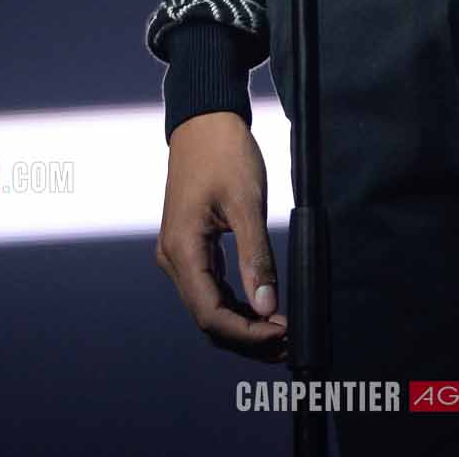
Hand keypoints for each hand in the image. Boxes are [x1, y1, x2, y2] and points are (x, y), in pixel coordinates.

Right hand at [156, 111, 288, 359]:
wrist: (204, 118)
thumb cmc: (224, 151)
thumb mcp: (246, 203)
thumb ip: (256, 257)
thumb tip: (268, 307)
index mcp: (182, 249)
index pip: (210, 314)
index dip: (246, 334)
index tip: (281, 334)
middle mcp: (172, 258)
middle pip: (207, 317)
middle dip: (246, 336)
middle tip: (286, 340)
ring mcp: (178, 253)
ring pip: (207, 305)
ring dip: (241, 323)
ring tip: (280, 329)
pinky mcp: (189, 245)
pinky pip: (209, 286)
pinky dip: (234, 303)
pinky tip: (261, 307)